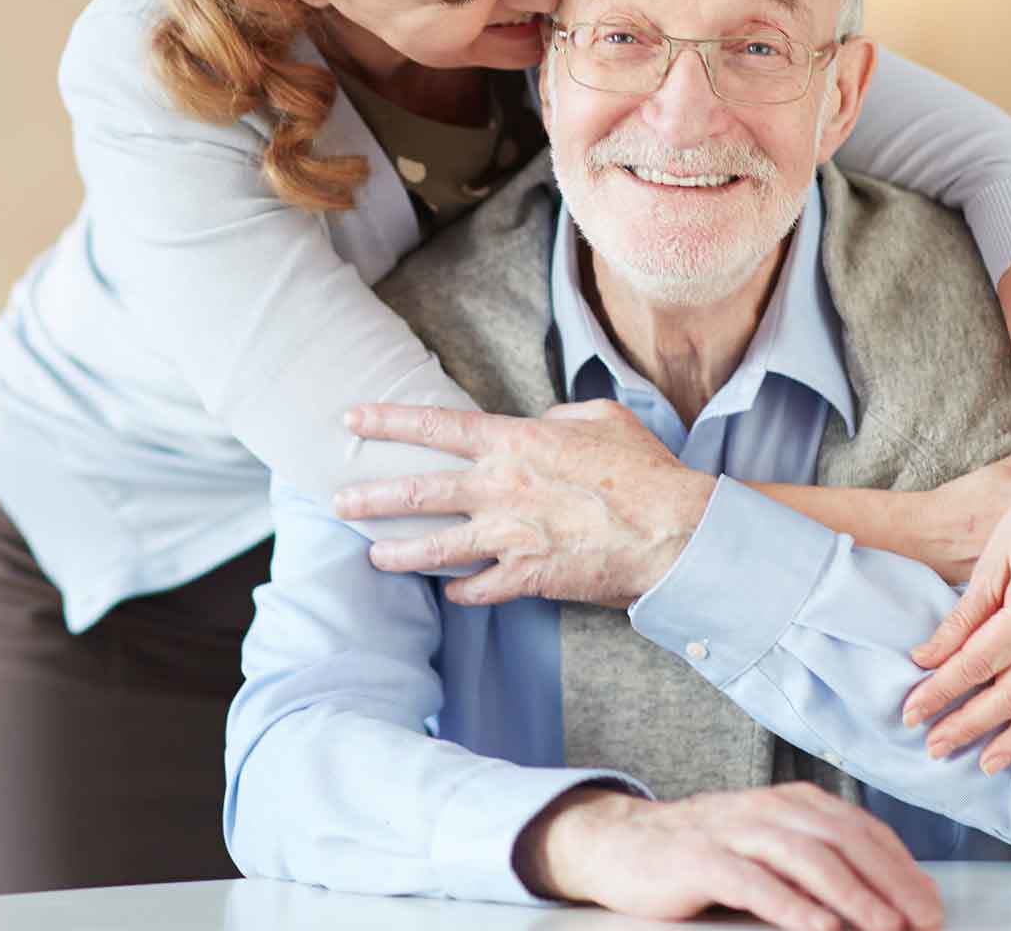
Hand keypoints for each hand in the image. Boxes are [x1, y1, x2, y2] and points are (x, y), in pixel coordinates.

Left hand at [334, 400, 711, 607]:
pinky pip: (480, 588)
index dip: (389, 421)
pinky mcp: (527, 577)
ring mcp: (510, 536)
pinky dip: (462, 592)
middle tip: (338, 501)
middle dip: (371, 497)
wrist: (672, 532)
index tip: (351, 420)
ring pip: (435, 548)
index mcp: (515, 443)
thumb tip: (542, 423)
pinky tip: (450, 594)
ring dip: (398, 553)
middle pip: (419, 492)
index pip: (436, 427)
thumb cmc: (645, 472)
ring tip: (372, 556)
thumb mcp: (603, 420)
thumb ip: (562, 417)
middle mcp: (501, 488)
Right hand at [519, 784, 941, 929]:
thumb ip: (815, 861)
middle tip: (924, 921)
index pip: (861, 829)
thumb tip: (883, 898)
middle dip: (891, 883)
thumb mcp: (766, 846)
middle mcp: (766, 808)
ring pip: (804, 856)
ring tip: (886, 927)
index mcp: (790, 802)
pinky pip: (752, 881)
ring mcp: (731, 830)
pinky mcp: (698, 858)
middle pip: (842, 840)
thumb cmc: (703, 853)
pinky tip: (819, 928)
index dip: (902, 867)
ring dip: (853, 895)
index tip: (932, 904)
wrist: (619, 843)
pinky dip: (790, 905)